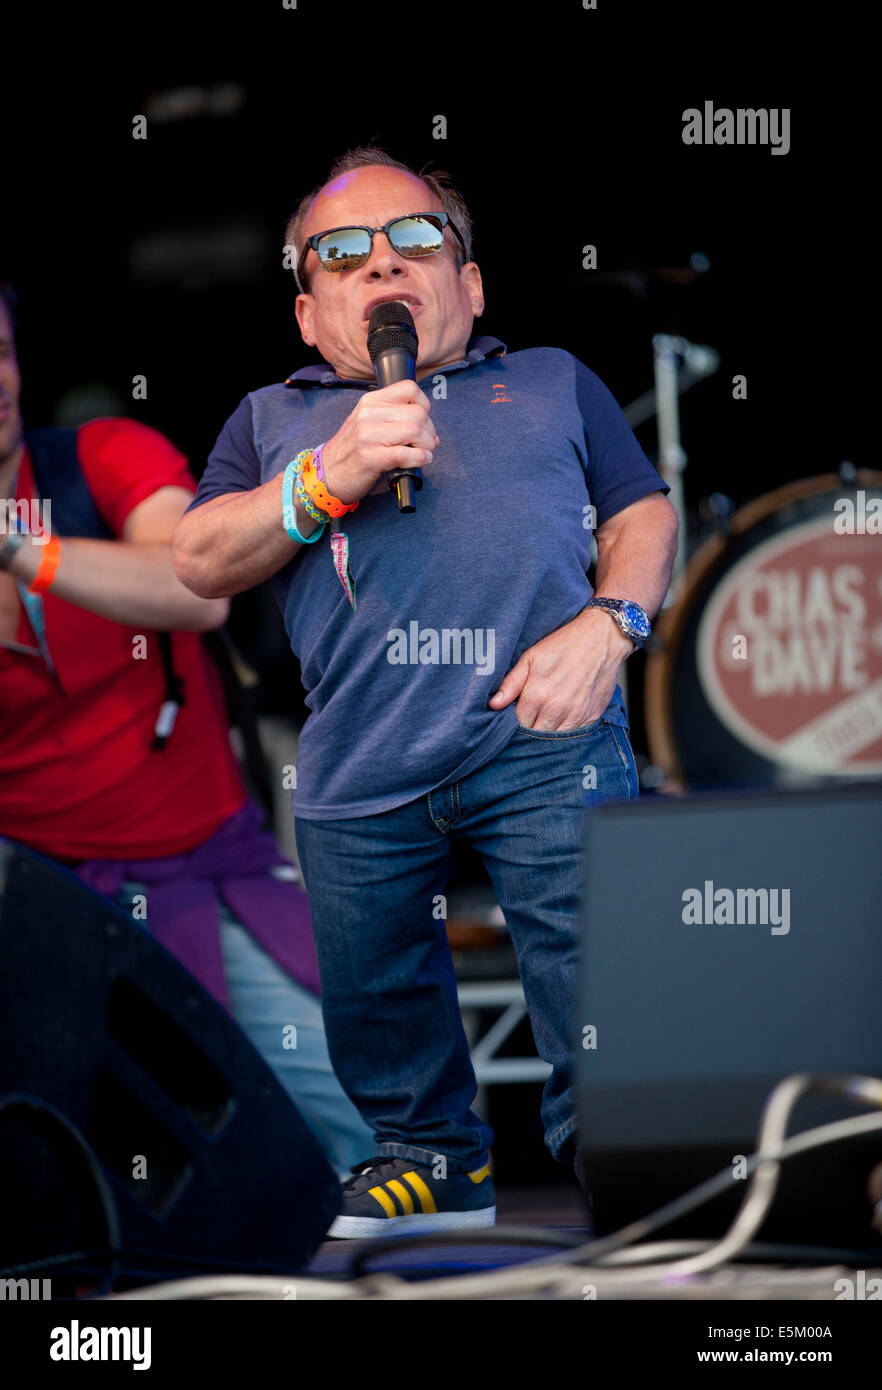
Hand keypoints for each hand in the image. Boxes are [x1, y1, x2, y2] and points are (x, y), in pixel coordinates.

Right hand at [320, 379, 439, 504]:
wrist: (328, 474)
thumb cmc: (353, 450)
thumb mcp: (367, 423)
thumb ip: (394, 418)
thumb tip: (428, 427)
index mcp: (370, 402)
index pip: (409, 389)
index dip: (424, 405)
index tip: (423, 421)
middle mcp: (368, 414)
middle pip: (418, 413)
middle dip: (429, 431)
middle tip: (425, 443)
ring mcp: (368, 435)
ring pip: (415, 430)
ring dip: (427, 445)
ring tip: (422, 453)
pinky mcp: (371, 458)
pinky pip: (407, 454)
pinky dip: (421, 459)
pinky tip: (420, 461)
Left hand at [488, 606, 633, 729]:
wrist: (601, 638)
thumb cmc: (564, 645)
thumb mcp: (531, 657)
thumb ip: (511, 683)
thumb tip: (494, 704)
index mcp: (536, 695)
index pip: (518, 724)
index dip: (515, 722)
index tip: (515, 717)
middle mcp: (556, 709)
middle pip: (535, 735)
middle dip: (530, 731)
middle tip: (531, 719)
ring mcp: (576, 715)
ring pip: (555, 739)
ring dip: (548, 733)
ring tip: (546, 720)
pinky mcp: (592, 716)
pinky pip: (575, 735)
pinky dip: (567, 732)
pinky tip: (563, 720)